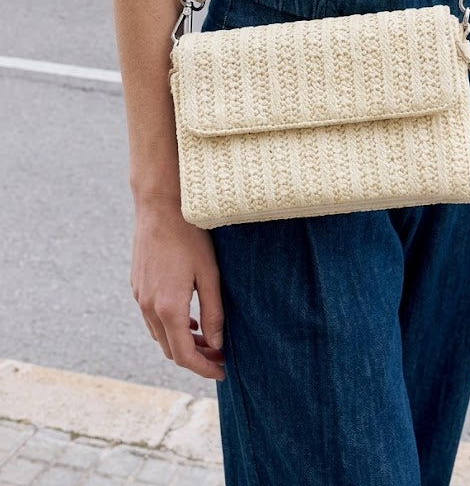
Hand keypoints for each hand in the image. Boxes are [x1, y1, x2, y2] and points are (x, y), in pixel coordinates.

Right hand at [131, 196, 225, 379]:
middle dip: (196, 358)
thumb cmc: (190, 236)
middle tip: (221, 355)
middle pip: (171, 350)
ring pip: (160, 336)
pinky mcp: (137, 286)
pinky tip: (188, 319)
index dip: (205, 369)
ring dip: (182, 343)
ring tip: (208, 339)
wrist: (159, 207)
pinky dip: (170, 327)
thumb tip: (217, 344)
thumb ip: (213, 312)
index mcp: (168, 309)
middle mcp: (149, 308)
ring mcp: (139, 297)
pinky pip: (152, 319)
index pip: (185, 356)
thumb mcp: (209, 275)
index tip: (223, 371)